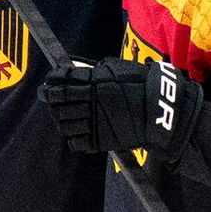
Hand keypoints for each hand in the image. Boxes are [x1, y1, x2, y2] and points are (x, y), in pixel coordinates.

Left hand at [41, 58, 201, 159]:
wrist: (161, 110)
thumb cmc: (142, 84)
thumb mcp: (118, 69)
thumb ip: (96, 71)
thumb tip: (77, 72)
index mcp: (94, 81)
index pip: (62, 80)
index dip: (52, 81)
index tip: (49, 82)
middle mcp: (90, 101)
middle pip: (58, 102)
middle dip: (51, 100)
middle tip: (49, 99)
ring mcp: (94, 122)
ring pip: (64, 123)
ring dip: (60, 118)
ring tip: (62, 116)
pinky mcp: (100, 140)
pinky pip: (76, 142)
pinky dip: (72, 137)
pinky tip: (75, 131)